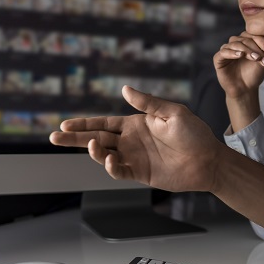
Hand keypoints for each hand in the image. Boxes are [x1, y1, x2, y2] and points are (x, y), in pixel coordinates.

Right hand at [49, 86, 223, 192]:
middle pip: (96, 139)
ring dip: (94, 151)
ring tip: (93, 146)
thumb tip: (124, 89)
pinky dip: (111, 167)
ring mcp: (134, 158)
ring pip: (104, 155)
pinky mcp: (140, 174)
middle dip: (75, 138)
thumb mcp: (172, 113)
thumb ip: (147, 103)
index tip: (65, 124)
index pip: (103, 123)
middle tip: (55, 137)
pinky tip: (110, 160)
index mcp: (136, 123)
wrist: (208, 161)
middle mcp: (131, 141)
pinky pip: (119, 171)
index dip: (84, 123)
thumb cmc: (195, 134)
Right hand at [213, 31, 263, 101]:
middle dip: (255, 47)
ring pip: (235, 44)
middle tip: (262, 57)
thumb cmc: (254, 74)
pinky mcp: (218, 59)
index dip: (262, 40)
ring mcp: (226, 50)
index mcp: (245, 42)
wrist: (245, 89)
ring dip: (246, 50)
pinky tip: (240, 55)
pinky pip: (224, 52)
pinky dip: (232, 52)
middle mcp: (235, 44)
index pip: (252, 35)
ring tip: (255, 58)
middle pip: (244, 39)